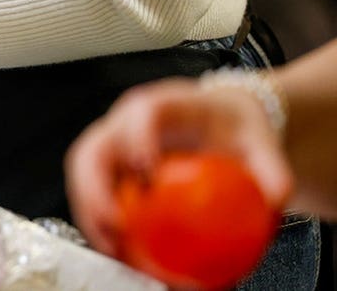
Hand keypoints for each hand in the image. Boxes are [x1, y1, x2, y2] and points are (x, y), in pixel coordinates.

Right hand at [65, 78, 292, 257]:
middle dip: (93, 189)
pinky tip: (118, 250)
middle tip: (115, 226)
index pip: (141, 112)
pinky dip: (98, 222)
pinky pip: (91, 193)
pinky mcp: (108, 168)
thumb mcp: (260, 144)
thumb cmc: (233, 128)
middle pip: (92, 148)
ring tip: (111, 248)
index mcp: (163, 104)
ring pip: (82, 174)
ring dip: (88, 213)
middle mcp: (125, 122)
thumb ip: (271, 170)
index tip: (146, 171)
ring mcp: (111, 145)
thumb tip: (274, 201)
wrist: (220, 124)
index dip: (136, 137)